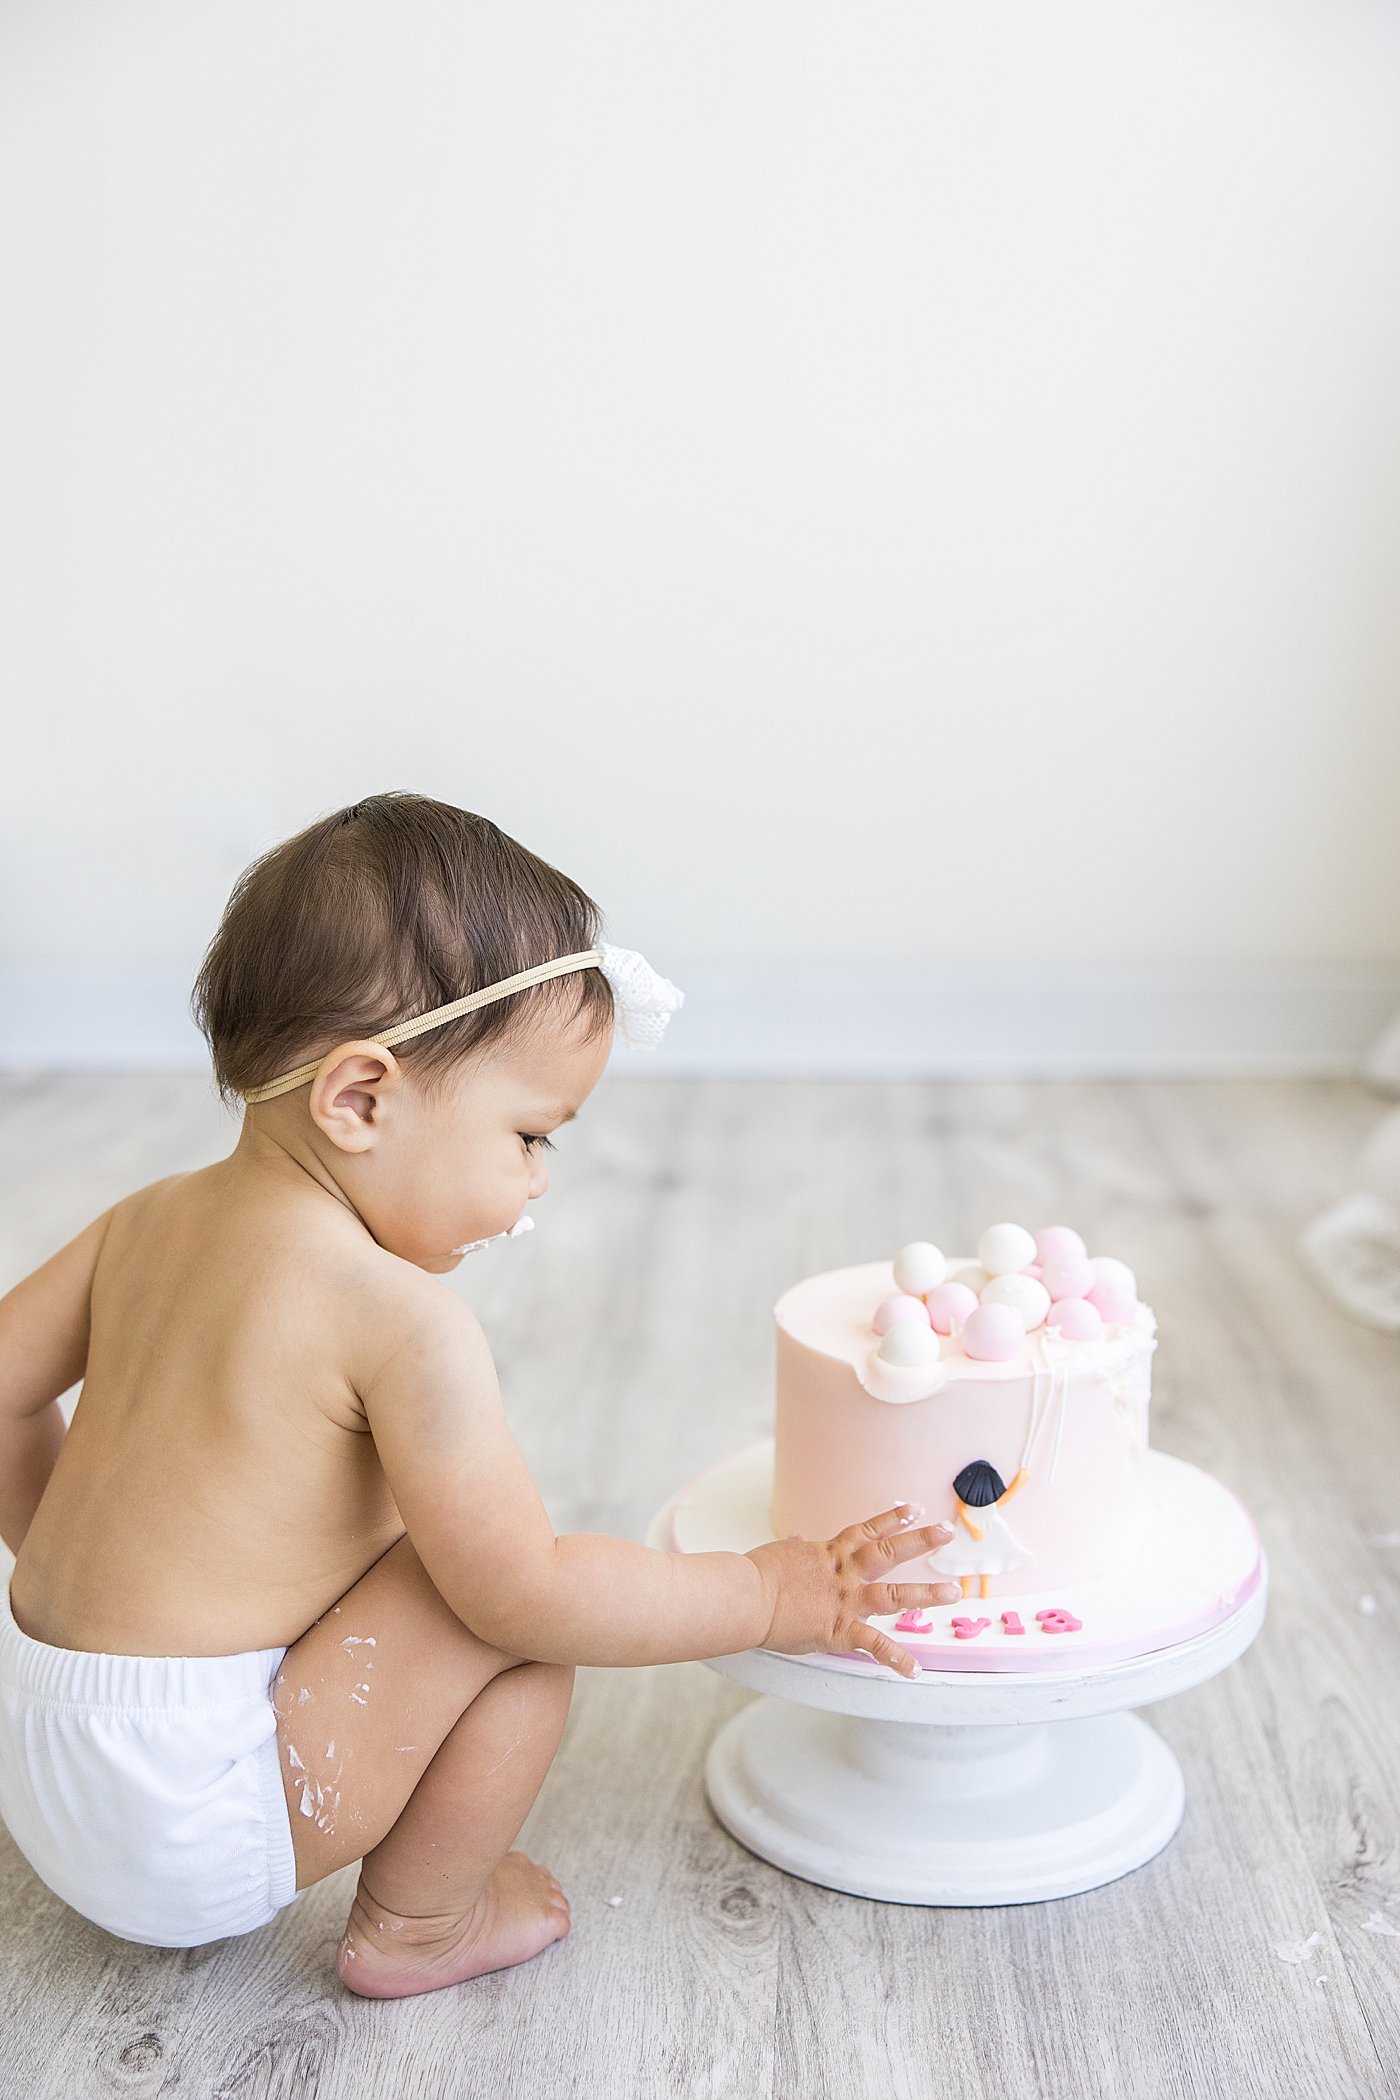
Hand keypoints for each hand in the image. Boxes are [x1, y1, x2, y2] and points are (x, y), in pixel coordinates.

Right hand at [746, 1503, 961, 1678]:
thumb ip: (798, 1548)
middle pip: (889, 1552)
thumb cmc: (757, 1575)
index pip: (867, 1531)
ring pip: (894, 1594)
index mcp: (830, 1554)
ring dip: (926, 1593)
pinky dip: (896, 1659)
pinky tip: (914, 1670)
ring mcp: (846, 1601)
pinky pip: (874, 1646)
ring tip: (953, 1591)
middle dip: (920, 1541)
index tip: (914, 1508)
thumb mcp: (782, 1554)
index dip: (892, 1519)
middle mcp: (845, 1573)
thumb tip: (799, 1536)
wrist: (747, 1596)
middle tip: (946, 1532)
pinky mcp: (840, 1630)